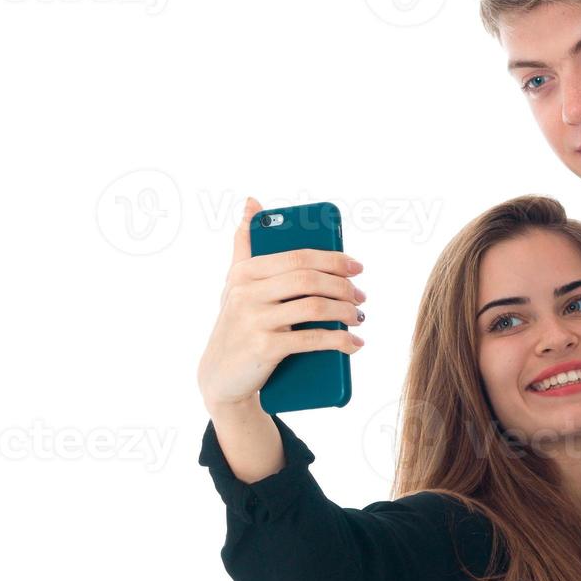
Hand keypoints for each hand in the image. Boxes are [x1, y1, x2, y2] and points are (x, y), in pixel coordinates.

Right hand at [198, 196, 364, 414]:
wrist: (220, 377)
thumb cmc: (235, 323)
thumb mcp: (235, 283)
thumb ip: (245, 244)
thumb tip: (252, 203)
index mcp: (245, 271)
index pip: (298, 257)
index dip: (333, 259)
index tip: (357, 266)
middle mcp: (246, 292)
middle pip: (308, 279)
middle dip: (343, 286)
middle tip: (361, 296)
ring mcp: (254, 320)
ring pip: (313, 307)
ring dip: (345, 312)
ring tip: (359, 317)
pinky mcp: (264, 348)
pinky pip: (311, 339)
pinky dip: (339, 340)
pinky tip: (354, 343)